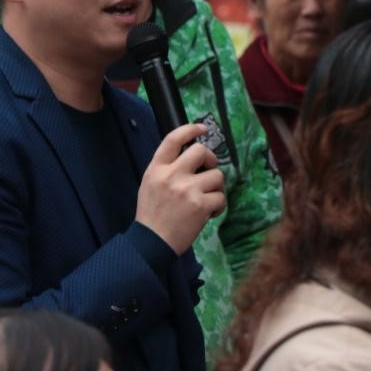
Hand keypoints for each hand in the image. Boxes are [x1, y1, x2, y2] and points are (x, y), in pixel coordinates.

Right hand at [135, 123, 226, 254]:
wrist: (152, 241)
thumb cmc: (151, 213)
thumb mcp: (150, 183)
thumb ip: (166, 168)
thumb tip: (190, 157)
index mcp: (157, 168)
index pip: (173, 139)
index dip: (190, 129)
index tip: (202, 128)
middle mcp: (172, 175)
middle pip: (201, 151)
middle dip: (210, 159)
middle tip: (208, 170)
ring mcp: (188, 189)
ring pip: (217, 175)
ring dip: (216, 187)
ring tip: (207, 198)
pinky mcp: (201, 205)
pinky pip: (221, 197)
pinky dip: (218, 205)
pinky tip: (208, 213)